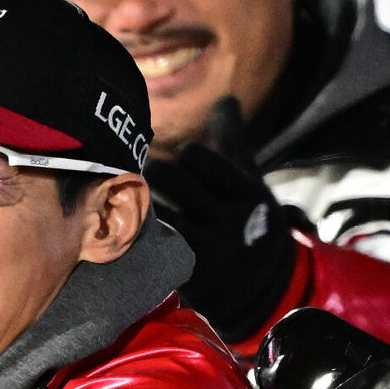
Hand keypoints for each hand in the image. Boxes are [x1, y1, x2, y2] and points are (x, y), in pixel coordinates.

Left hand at [145, 96, 296, 341]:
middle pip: (166, 177)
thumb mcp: (249, 182)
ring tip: (130, 200)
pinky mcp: (186, 269)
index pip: (194, 156)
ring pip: (152, 207)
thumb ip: (233, 142)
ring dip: (135, 200)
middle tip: (143, 176)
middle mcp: (227, 217)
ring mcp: (205, 245)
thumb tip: (226, 99)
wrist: (259, 290)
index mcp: (244, 189)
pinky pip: (150, 240)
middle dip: (151, 173)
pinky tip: (130, 228)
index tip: (182, 164)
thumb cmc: (247, 222)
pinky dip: (136, 230)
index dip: (181, 157)